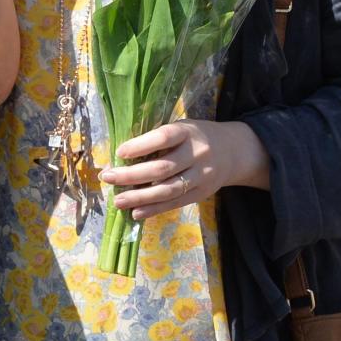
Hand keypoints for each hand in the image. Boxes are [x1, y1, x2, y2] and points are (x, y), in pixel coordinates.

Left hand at [99, 119, 269, 220]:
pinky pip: (174, 204)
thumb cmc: (197, 136)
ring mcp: (200, 176)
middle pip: (161, 168)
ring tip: (117, 200)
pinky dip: (154, 210)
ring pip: (167, 190)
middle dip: (131, 175)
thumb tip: (124, 155)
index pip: (163, 138)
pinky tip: (135, 212)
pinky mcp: (200, 194)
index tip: (119, 152)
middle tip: (107, 177)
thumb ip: (160, 139)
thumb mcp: (183, 127)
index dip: (141, 145)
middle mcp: (196, 154)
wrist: (233, 151)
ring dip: (139, 197)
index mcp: (188, 132)